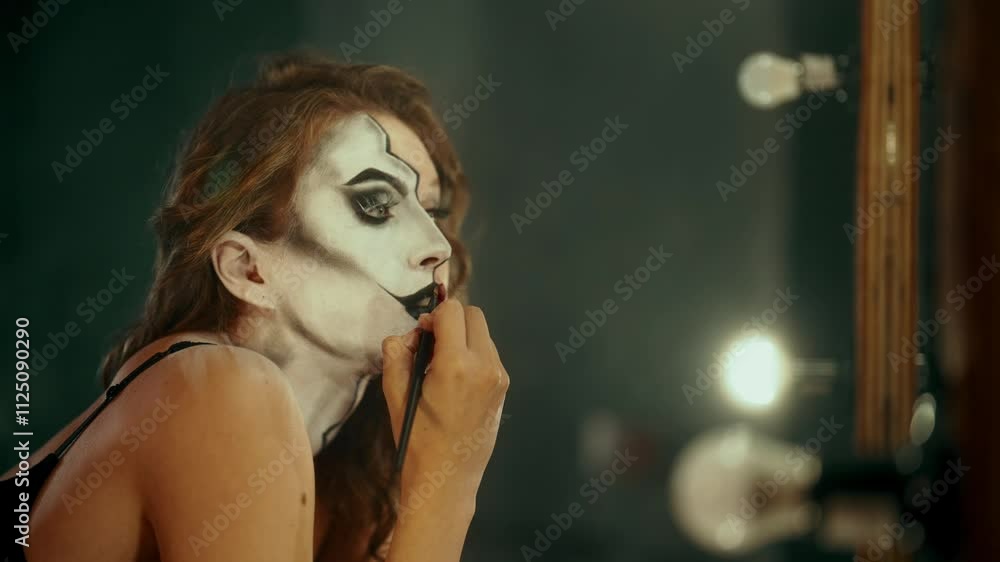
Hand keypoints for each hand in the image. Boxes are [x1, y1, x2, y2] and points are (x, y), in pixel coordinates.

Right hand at [381, 299, 509, 501]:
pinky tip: (455, 381)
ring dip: (462, 338)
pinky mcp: (504, 386)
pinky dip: (472, 354)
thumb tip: (410, 334)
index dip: (432, 316)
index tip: (420, 335)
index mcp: (456, 364)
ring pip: (482, 333)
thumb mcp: (394, 394)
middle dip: (450, 322)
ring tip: (440, 367)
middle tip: (430, 346)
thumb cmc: (417, 439)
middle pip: (473, 315)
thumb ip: (397, 352)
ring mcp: (499, 376)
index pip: (452, 310)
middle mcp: (485, 365)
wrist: (447, 479)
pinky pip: (489, 354)